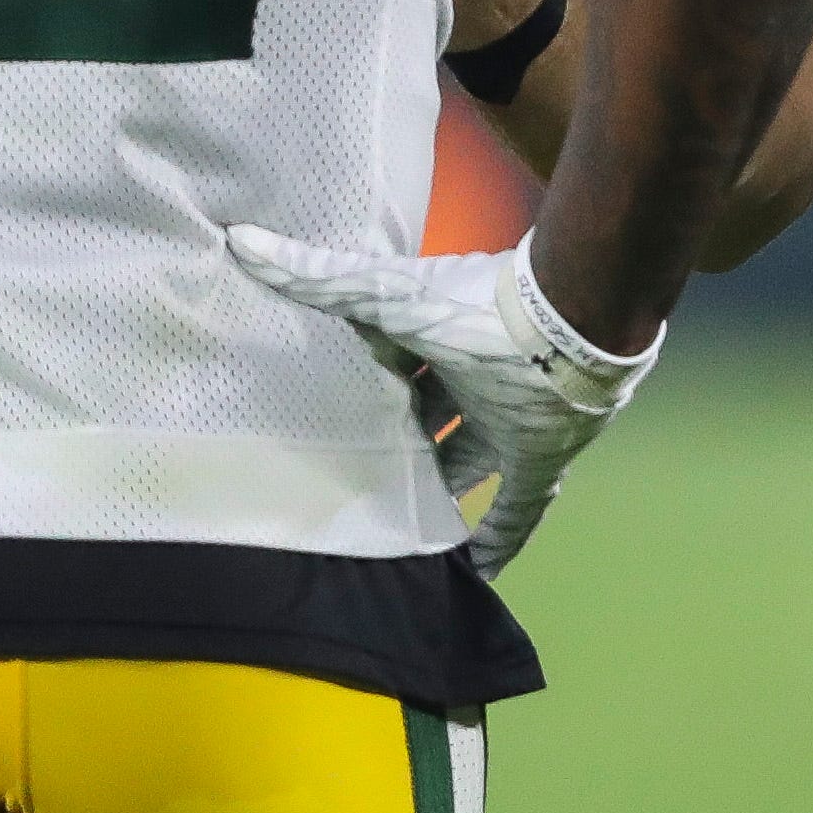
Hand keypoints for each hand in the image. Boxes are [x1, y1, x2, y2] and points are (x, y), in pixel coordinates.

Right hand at [225, 227, 654, 575]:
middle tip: (358, 470)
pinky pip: (516, 511)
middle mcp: (473, 380)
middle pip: (431, 413)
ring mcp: (509, 422)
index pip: (395, 362)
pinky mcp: (540, 462)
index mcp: (437, 339)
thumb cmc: (473, 308)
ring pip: (469, 459)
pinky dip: (499, 542)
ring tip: (402, 519)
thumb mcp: (384, 296)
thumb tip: (241, 239)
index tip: (332, 405)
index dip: (370, 379)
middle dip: (403, 436)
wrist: (571, 324)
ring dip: (444, 485)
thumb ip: (317, 277)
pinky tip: (475, 573)